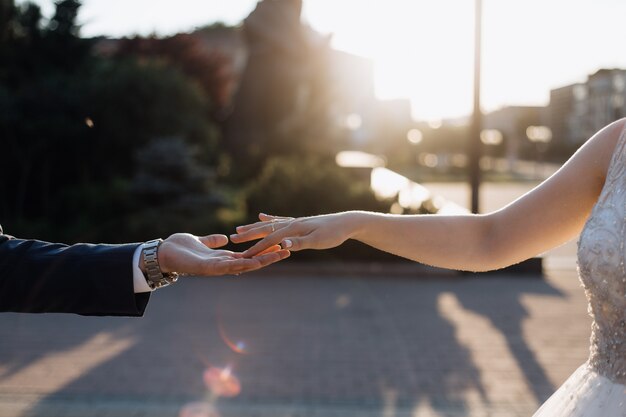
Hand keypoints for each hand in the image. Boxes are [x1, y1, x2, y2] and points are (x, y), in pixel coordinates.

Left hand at [156, 233, 289, 275]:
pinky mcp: (207, 268)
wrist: (160, 254)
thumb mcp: (200, 241)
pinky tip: (252, 261)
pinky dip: (240, 264)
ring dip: (262, 261)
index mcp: (223, 258)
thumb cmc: (178, 248)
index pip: (249, 255)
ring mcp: (216, 268)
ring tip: (278, 255)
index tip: (280, 245)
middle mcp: (222, 265)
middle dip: (270, 257)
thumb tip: (225, 238)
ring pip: (244, 266)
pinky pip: (227, 267)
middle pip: (252, 262)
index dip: (264, 251)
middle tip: (289, 251)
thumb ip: (212, 241)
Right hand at [231, 213, 354, 257]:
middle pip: (265, 230)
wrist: (346, 222)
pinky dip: (269, 219)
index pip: (270, 241)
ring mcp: (294, 221)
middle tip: (232, 239)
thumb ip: (300, 243)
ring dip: (254, 228)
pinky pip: (279, 220)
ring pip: (269, 225)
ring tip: (239, 229)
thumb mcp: (318, 241)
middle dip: (248, 236)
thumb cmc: (333, 234)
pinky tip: (262, 216)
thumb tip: (283, 244)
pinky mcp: (298, 222)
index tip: (242, 256)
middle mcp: (291, 223)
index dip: (256, 249)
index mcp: (293, 229)